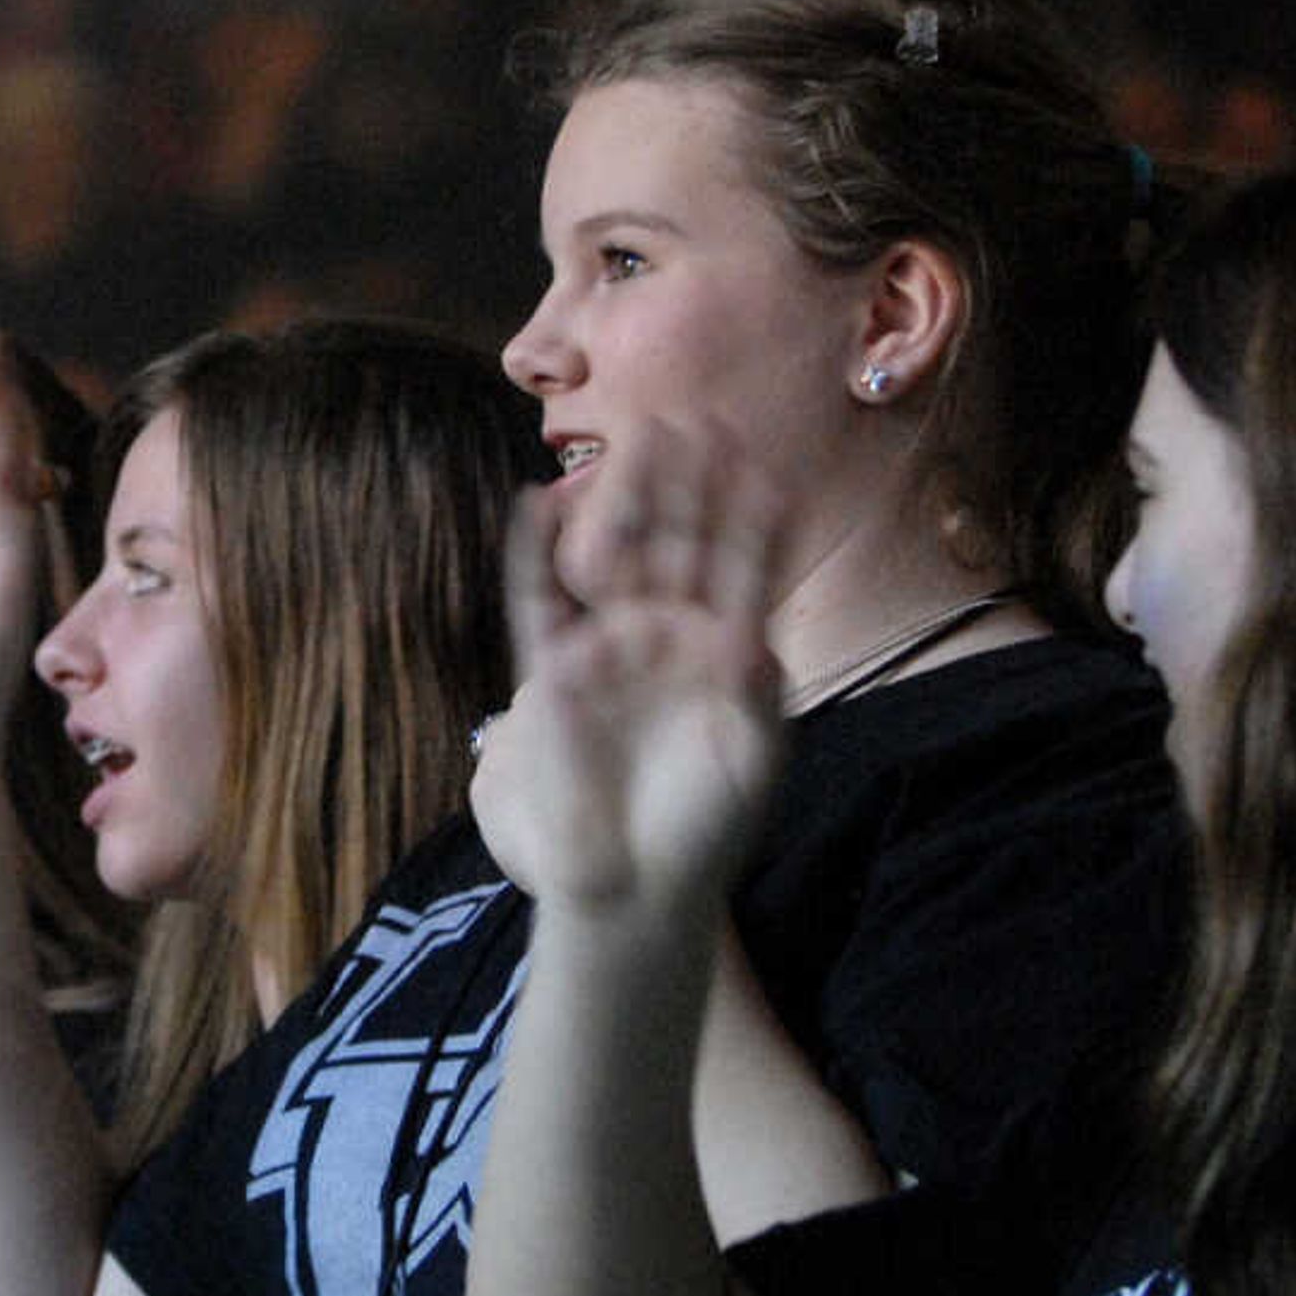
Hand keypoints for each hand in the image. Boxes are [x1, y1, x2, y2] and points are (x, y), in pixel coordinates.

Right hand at [472, 424, 785, 913]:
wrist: (637, 882)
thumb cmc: (706, 827)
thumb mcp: (750, 758)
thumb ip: (754, 696)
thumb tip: (752, 640)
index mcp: (725, 647)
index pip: (743, 564)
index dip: (750, 512)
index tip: (761, 456)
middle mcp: (668, 635)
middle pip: (678, 540)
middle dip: (687, 481)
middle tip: (694, 412)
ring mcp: (612, 646)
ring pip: (614, 555)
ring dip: (621, 498)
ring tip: (629, 436)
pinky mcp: (557, 671)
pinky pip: (540, 601)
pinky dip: (533, 555)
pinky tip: (533, 504)